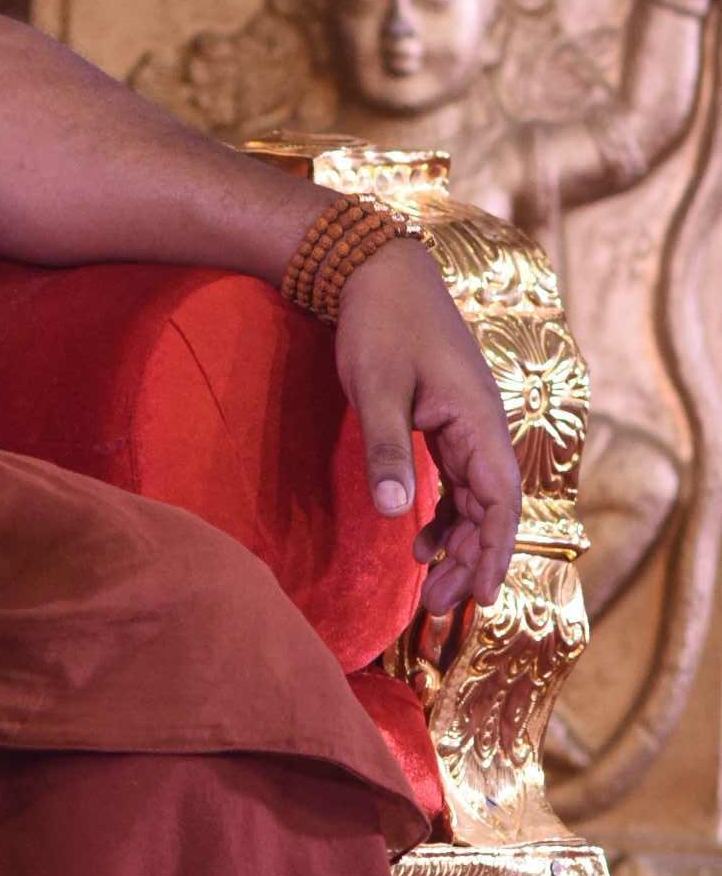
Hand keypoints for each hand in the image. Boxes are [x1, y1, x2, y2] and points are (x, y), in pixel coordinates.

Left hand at [333, 234, 522, 617]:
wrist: (375, 268)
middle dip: (471, 559)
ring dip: (458, 541)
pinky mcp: (446, 418)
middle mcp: (483, 425)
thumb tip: (398, 515)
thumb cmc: (380, 324)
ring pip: (475, 497)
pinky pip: (458, 478)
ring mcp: (467, 422)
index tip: (481, 597)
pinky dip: (445, 512)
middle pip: (491, 508)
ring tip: (431, 587)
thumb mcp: (377, 390)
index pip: (501, 500)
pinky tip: (421, 539)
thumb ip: (387, 451)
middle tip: (441, 607)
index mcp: (479, 419)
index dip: (493, 551)